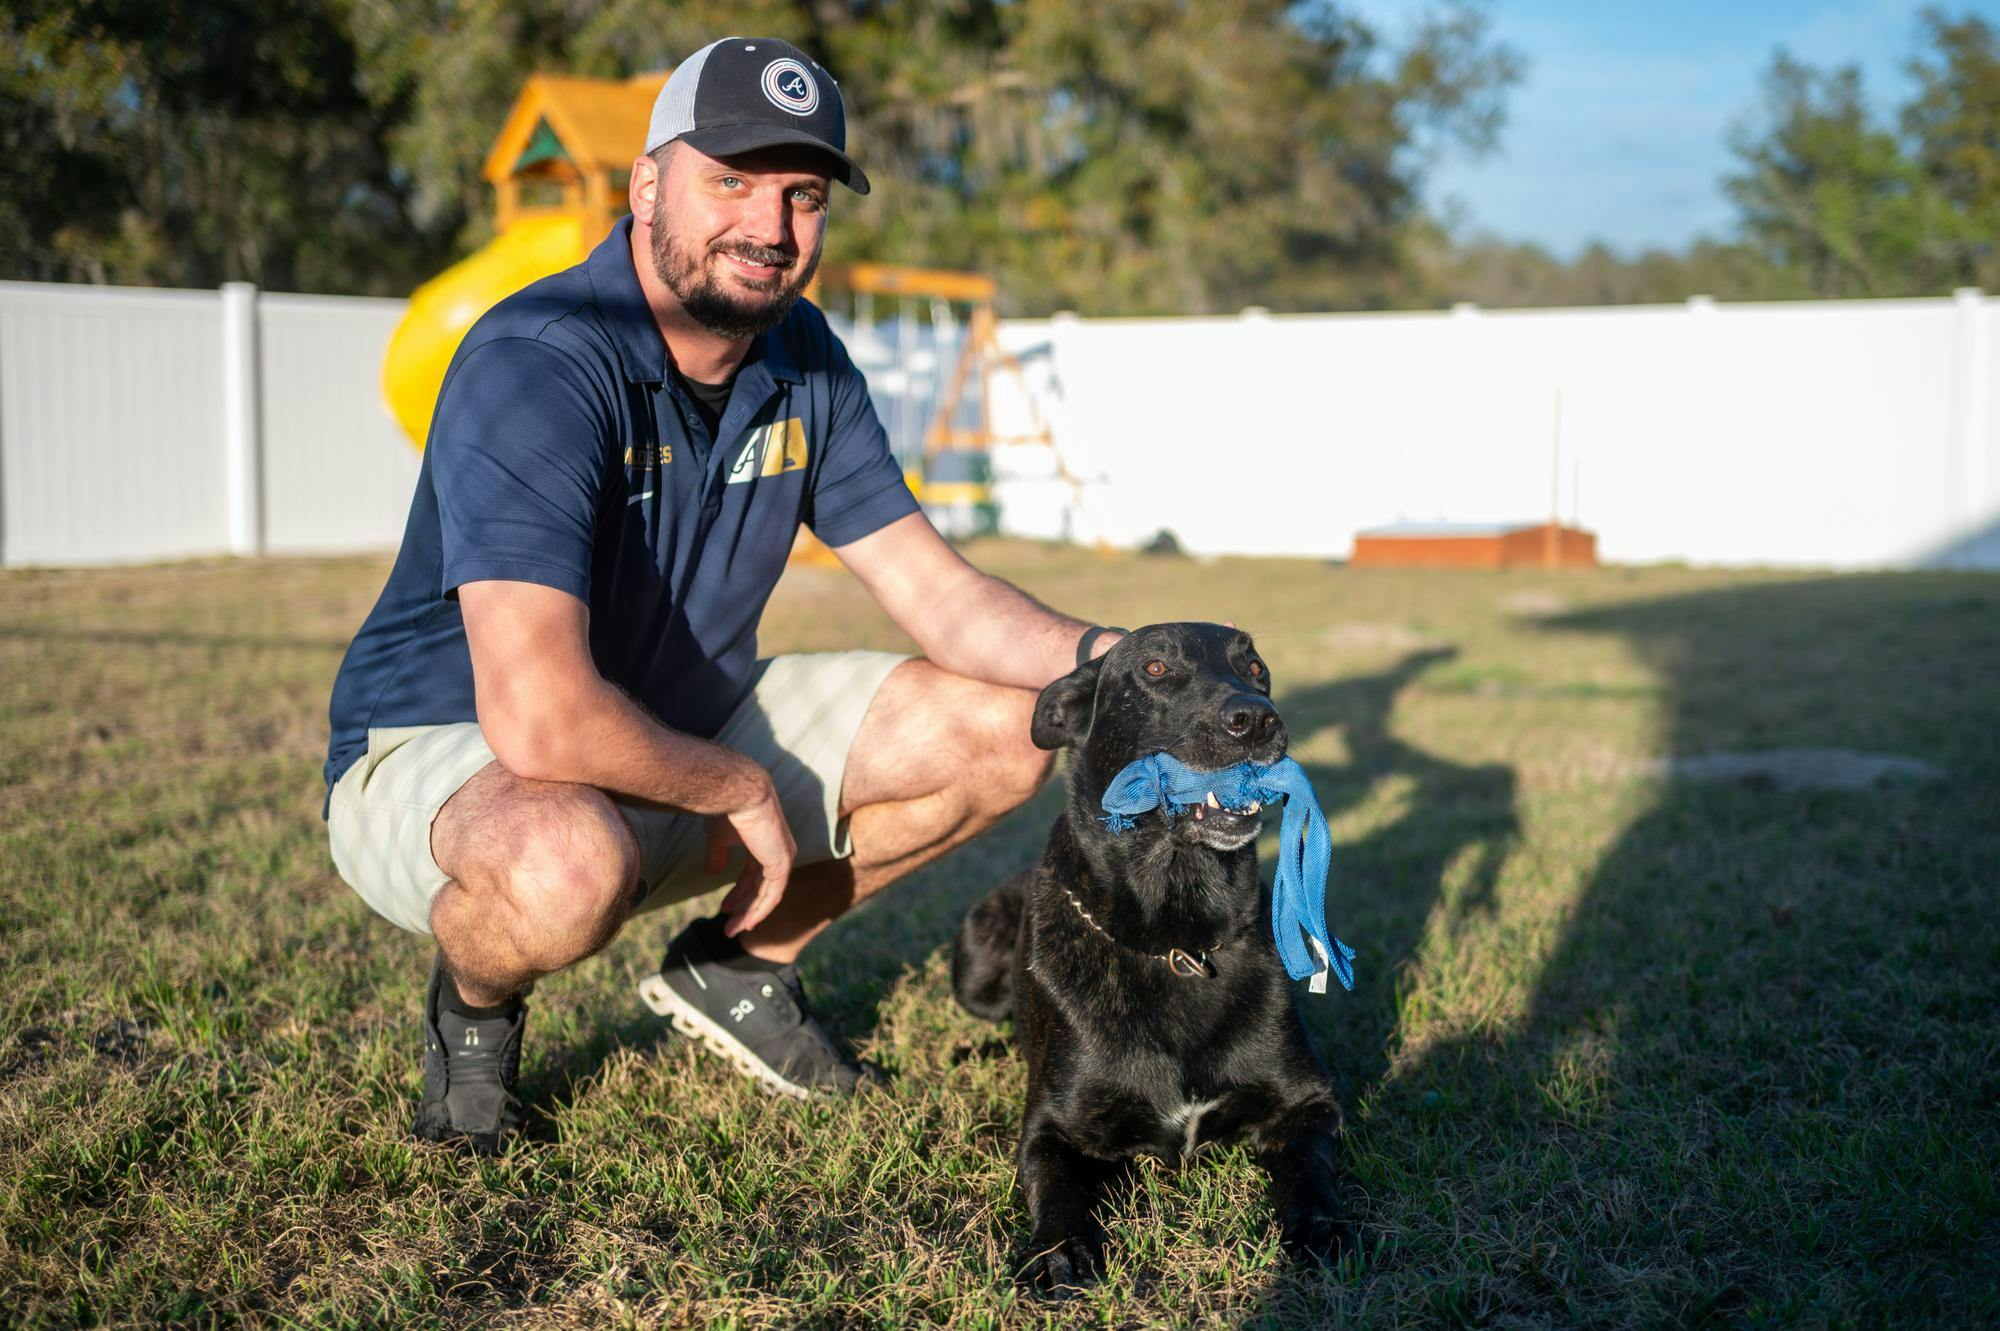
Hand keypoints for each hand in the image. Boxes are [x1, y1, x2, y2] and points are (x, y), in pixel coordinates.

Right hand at [705, 774, 795, 936]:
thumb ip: (718, 855)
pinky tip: (747, 923)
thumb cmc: (727, 809)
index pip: (754, 874)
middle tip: (729, 925)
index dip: (740, 892)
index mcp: (765, 843)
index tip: (725, 907)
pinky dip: (760, 910)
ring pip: (768, 895)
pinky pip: (773, 895)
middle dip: (745, 907)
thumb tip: (713, 872)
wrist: (736, 793)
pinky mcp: (782, 864)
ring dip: (750, 914)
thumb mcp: (719, 837)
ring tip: (732, 930)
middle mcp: (779, 851)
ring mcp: (783, 858)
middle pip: (762, 887)